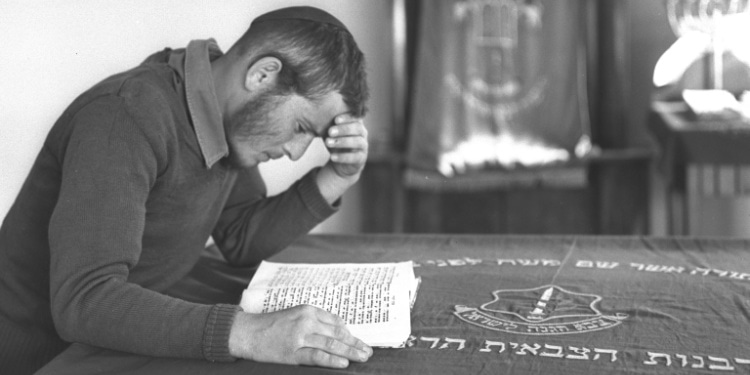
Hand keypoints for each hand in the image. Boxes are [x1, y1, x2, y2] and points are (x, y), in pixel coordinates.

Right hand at [228, 305, 372, 367]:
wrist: (248, 333)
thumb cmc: (272, 325)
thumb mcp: (295, 315)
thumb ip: (316, 321)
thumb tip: (339, 331)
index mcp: (308, 311)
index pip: (336, 323)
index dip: (350, 334)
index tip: (359, 341)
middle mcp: (306, 322)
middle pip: (337, 334)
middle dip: (355, 343)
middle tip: (368, 351)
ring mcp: (300, 337)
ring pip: (331, 345)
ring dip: (350, 351)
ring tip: (362, 357)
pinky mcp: (293, 353)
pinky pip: (317, 356)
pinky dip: (332, 360)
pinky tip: (344, 363)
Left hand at [323, 115, 367, 181]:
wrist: (341, 161)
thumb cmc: (336, 141)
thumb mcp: (332, 133)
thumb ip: (329, 126)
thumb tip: (318, 120)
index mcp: (356, 123)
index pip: (356, 117)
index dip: (347, 117)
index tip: (335, 120)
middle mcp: (363, 133)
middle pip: (358, 128)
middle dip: (344, 129)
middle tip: (330, 131)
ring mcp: (364, 146)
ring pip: (357, 142)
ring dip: (342, 142)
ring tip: (328, 143)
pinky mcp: (361, 158)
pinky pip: (354, 157)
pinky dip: (343, 157)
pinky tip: (332, 157)